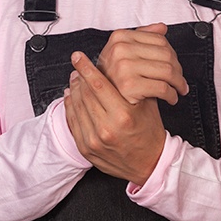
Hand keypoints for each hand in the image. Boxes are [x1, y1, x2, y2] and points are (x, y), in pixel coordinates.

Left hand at [64, 51, 165, 185]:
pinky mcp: (86, 149)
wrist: (150, 164)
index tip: (78, 56)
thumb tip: (110, 65)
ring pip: (76, 107)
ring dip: (74, 90)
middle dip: (79, 78)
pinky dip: (70, 106)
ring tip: (76, 81)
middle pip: (85, 94)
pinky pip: (73, 122)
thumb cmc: (150, 132)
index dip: (86, 68)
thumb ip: (130, 86)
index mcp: (124, 115)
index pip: (98, 85)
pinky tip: (71, 97)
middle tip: (78, 68)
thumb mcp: (147, 105)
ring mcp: (94, 140)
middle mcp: (107, 128)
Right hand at [95, 23, 188, 105]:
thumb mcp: (124, 51)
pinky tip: (171, 97)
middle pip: (166, 55)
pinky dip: (171, 94)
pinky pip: (162, 88)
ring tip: (179, 89)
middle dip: (178, 70)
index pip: (160, 40)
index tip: (176, 66)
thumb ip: (143, 36)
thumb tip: (161, 28)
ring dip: (178, 83)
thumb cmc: (114, 76)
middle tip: (181, 80)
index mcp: (120, 37)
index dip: (173, 54)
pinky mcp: (129, 85)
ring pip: (167, 71)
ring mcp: (123, 67)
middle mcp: (120, 49)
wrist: (102, 99)